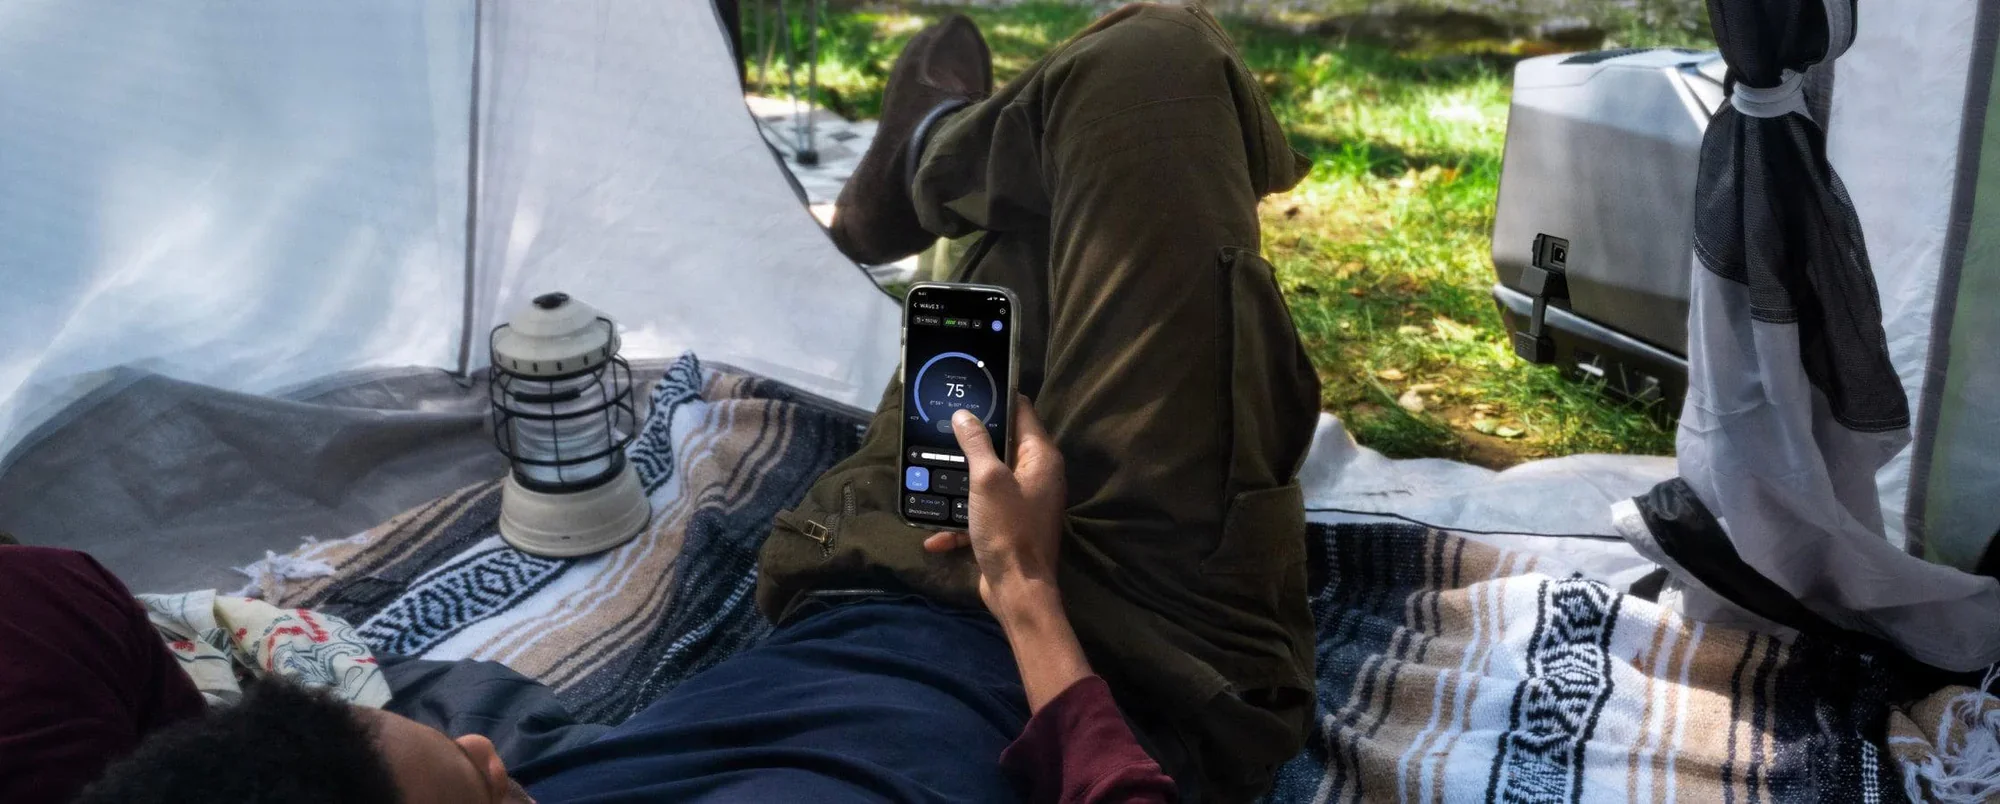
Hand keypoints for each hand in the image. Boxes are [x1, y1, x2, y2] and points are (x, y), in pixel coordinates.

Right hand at [923, 394, 1066, 618]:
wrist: (1018, 591)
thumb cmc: (1007, 529)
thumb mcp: (988, 480)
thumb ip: (976, 444)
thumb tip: (965, 415)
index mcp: (1041, 458)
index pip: (1023, 412)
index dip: (998, 398)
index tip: (970, 389)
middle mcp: (1037, 476)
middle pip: (1003, 445)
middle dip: (972, 439)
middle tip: (941, 426)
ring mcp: (1023, 503)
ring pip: (987, 480)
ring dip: (960, 483)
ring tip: (929, 470)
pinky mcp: (1008, 527)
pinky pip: (981, 514)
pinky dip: (959, 522)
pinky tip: (934, 535)